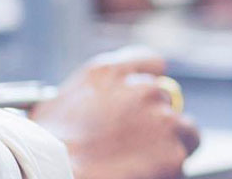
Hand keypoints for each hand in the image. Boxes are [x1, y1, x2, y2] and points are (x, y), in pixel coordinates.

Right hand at [32, 48, 201, 178]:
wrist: (53, 173)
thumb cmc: (47, 147)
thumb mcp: (60, 99)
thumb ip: (97, 89)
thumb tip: (113, 98)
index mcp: (111, 72)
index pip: (151, 64)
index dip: (148, 84)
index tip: (145, 100)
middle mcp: (143, 90)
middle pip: (168, 100)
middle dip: (156, 120)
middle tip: (132, 143)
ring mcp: (163, 121)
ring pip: (183, 132)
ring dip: (167, 145)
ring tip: (135, 162)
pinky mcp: (173, 153)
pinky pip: (180, 162)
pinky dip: (166, 170)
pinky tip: (138, 174)